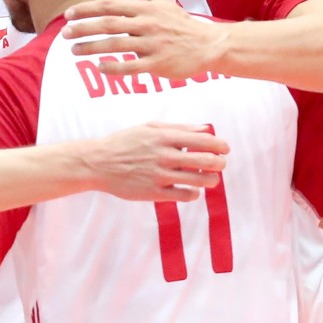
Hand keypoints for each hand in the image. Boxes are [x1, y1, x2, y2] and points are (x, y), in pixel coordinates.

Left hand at [61, 0, 224, 78]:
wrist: (209, 44)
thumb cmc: (180, 22)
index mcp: (145, 8)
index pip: (110, 6)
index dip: (88, 9)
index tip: (69, 14)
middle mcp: (147, 24)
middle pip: (109, 25)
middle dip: (84, 28)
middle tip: (65, 34)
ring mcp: (153, 44)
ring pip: (117, 45)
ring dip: (93, 48)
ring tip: (74, 50)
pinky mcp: (159, 63)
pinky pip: (132, 66)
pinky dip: (115, 67)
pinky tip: (100, 67)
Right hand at [90, 122, 227, 202]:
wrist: (98, 163)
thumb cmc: (124, 142)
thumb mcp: (149, 127)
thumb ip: (179, 128)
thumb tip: (206, 129)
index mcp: (164, 137)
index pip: (205, 141)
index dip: (221, 146)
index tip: (224, 149)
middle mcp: (164, 156)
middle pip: (206, 161)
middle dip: (220, 163)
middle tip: (220, 164)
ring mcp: (160, 176)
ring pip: (200, 180)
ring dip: (211, 179)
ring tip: (209, 178)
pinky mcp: (154, 193)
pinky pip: (186, 196)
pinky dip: (194, 193)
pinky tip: (190, 189)